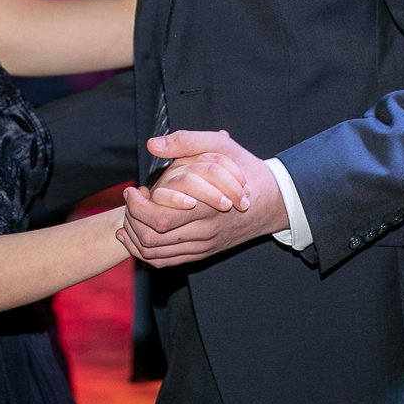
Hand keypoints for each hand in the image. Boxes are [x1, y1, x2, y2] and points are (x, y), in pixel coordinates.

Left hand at [116, 130, 288, 266]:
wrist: (274, 202)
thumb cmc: (246, 171)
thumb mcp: (221, 147)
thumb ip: (186, 142)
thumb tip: (153, 144)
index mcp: (206, 208)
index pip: (161, 219)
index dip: (138, 207)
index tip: (133, 189)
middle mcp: (204, 232)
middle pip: (153, 239)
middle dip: (131, 220)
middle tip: (129, 201)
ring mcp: (204, 246)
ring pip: (156, 253)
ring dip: (134, 237)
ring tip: (128, 216)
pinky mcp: (203, 252)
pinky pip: (167, 261)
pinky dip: (145, 252)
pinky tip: (134, 236)